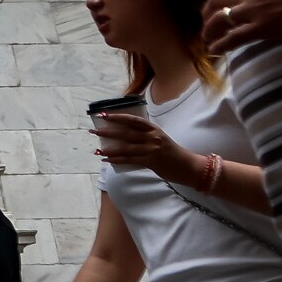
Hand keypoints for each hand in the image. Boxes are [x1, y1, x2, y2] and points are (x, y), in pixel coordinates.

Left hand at [88, 112, 207, 187]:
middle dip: (108, 132)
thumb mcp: (160, 139)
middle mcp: (152, 137)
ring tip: (97, 149)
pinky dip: (117, 160)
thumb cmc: (172, 153)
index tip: (103, 115)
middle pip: (126, 133)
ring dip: (109, 149)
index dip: (117, 117)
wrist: (188, 166)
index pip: (133, 120)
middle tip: (93, 131)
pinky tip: (107, 160)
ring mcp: (152, 149)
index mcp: (154, 129)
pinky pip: (130, 160)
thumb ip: (145, 136)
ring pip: (126, 148)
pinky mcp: (151, 161)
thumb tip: (125, 137)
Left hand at [200, 0, 281, 56]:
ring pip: (219, 19)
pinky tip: (216, 52)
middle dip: (209, 12)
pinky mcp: (264, 28)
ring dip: (210, 31)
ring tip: (208, 40)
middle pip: (217, 0)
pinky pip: (234, 38)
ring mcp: (255, 8)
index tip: (223, 1)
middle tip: (209, 22)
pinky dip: (221, 45)